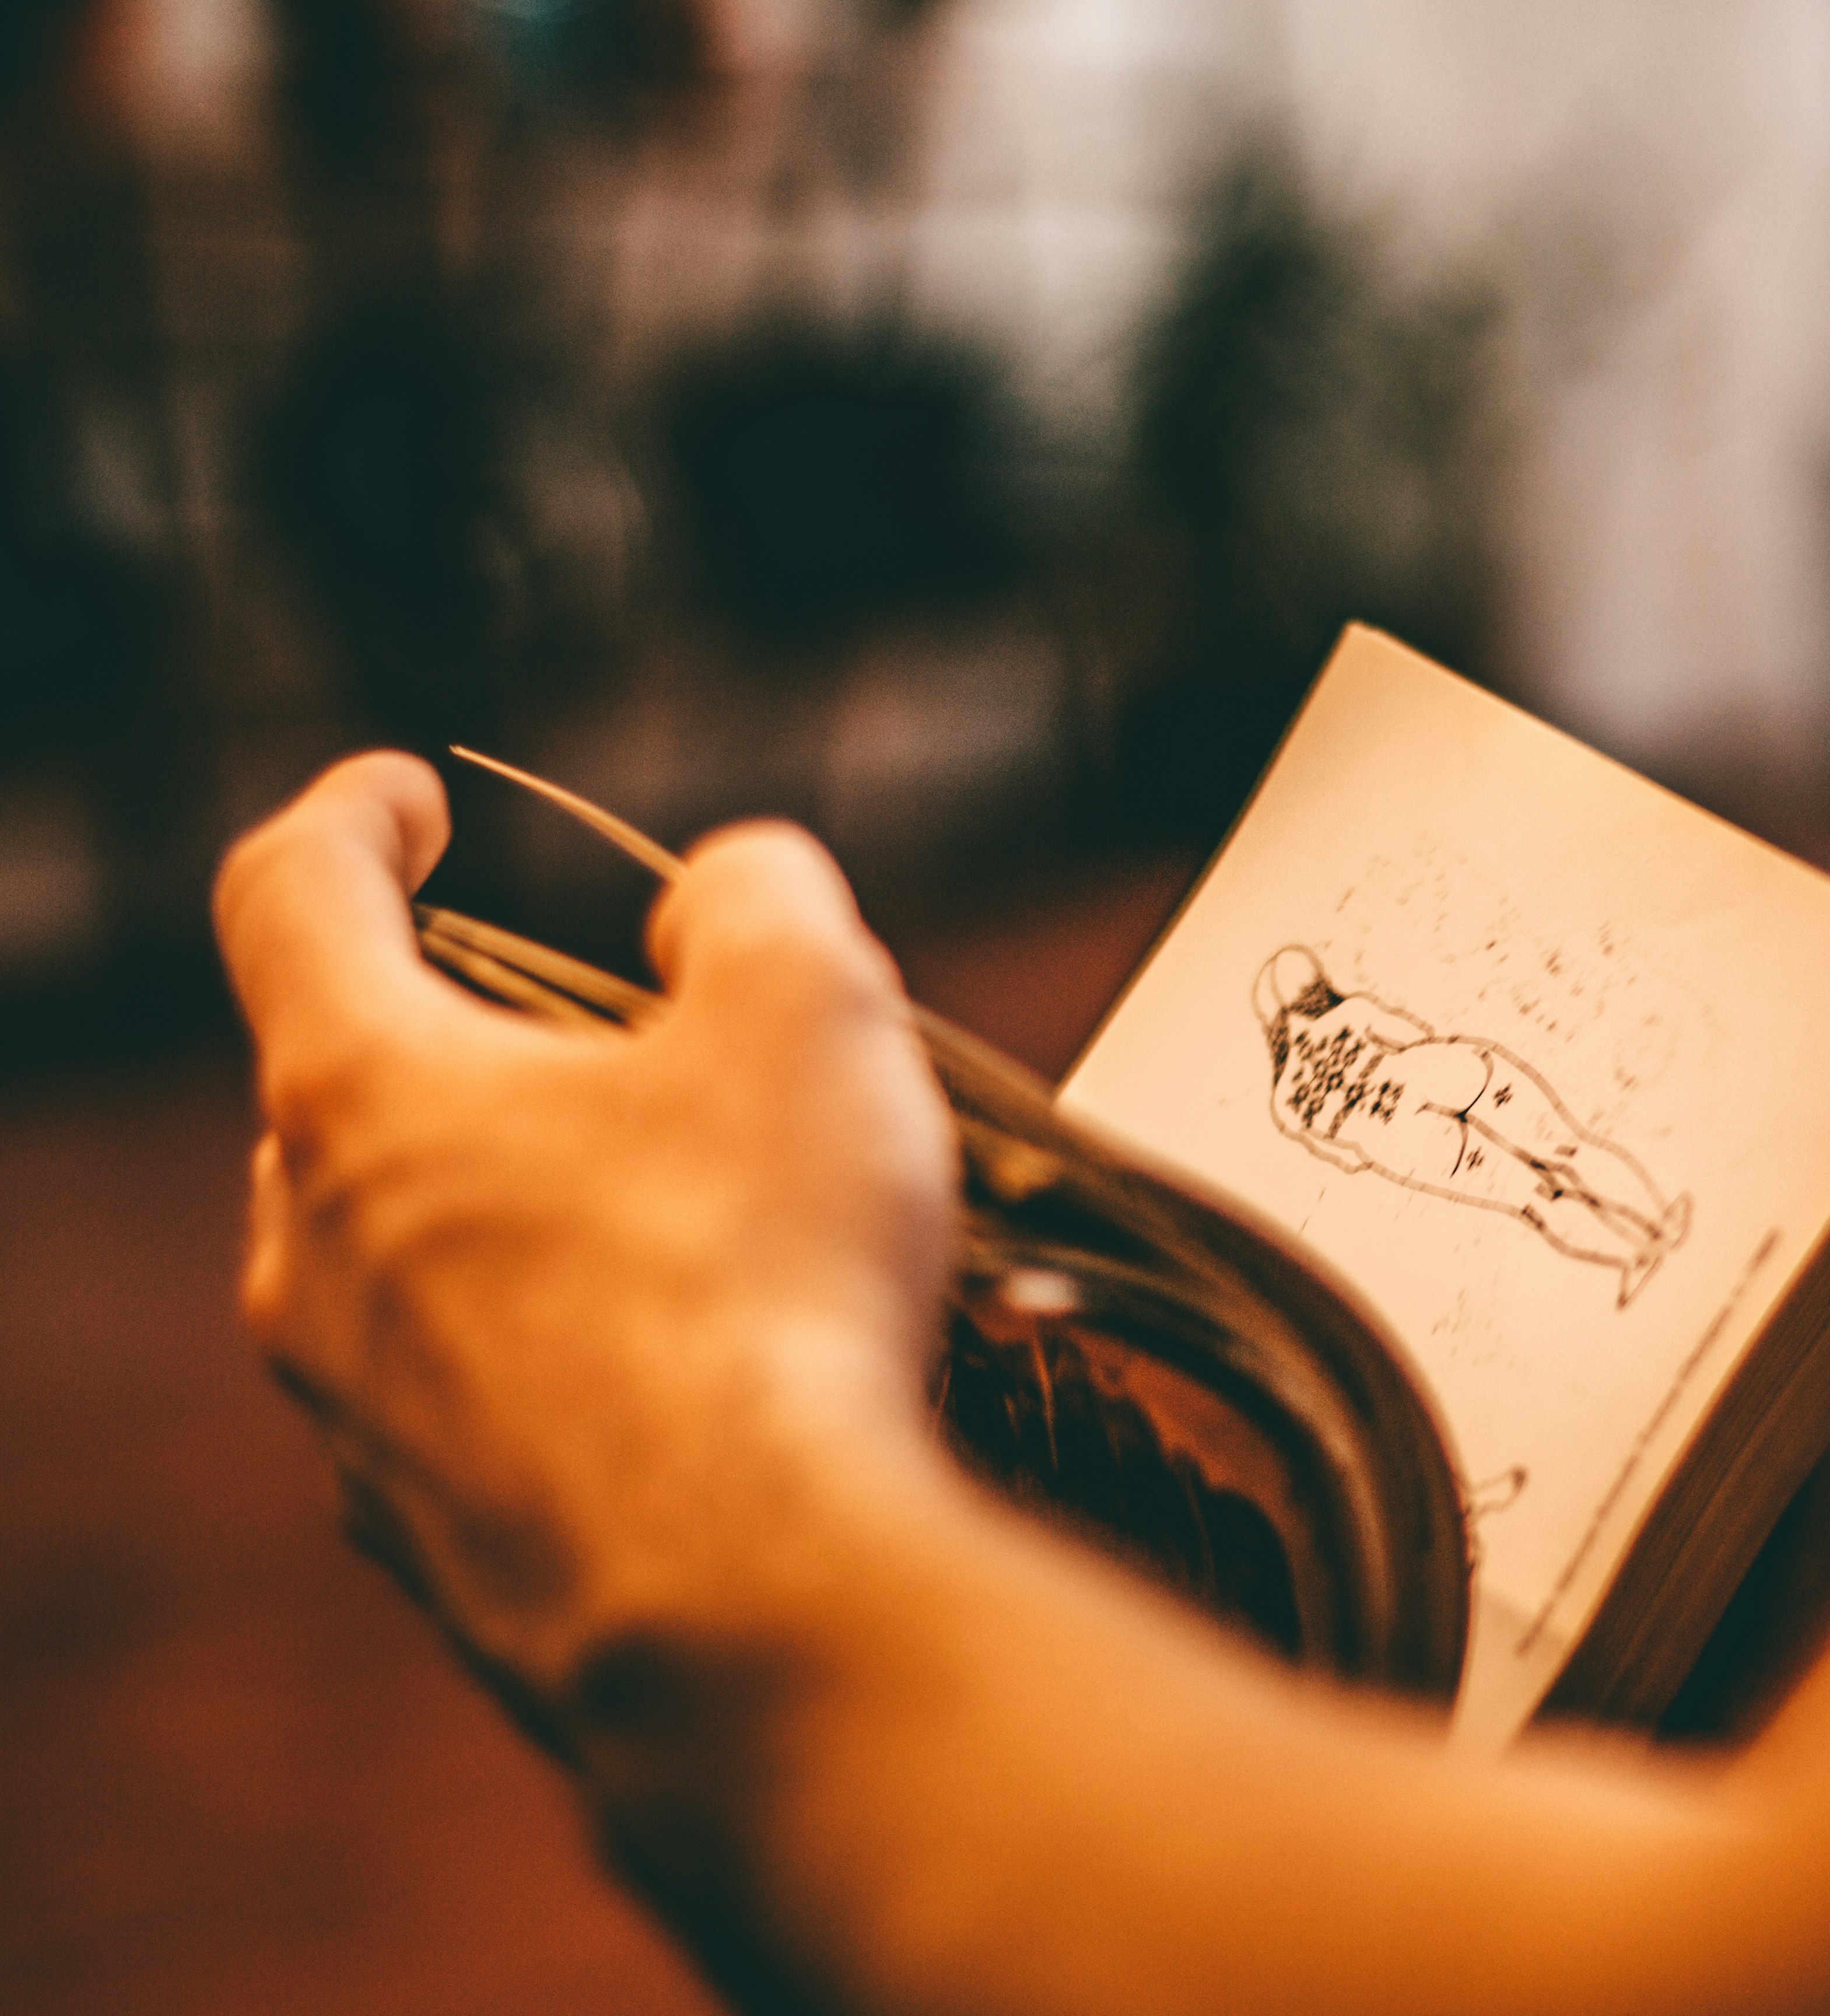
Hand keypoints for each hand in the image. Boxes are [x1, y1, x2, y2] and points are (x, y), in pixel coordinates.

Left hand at [217, 754, 959, 1728]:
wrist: (749, 1611)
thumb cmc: (763, 1290)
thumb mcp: (811, 1013)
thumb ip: (759, 899)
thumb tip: (726, 890)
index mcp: (365, 1096)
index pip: (288, 896)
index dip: (351, 818)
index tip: (410, 798)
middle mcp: (309, 1258)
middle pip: (346, 1096)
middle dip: (469, 1046)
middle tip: (627, 1048)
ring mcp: (354, 1419)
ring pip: (404, 1266)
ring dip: (518, 1217)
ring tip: (690, 1232)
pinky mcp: (426, 1546)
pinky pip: (467, 1411)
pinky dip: (556, 1366)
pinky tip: (690, 1390)